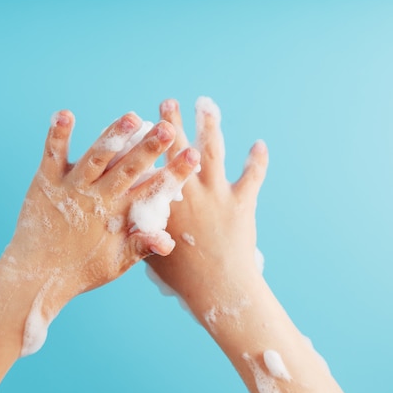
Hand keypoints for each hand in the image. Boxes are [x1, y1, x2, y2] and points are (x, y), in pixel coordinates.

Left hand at [6, 110, 199, 297]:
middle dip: (149, 148)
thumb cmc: (82, 270)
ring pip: (96, 157)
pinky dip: (58, 135)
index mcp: (119, 216)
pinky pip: (53, 154)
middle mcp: (98, 198)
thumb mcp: (117, 262)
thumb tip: (169, 241)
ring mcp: (72, 189)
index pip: (154, 190)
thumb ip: (143, 247)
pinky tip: (66, 114)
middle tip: (168, 128)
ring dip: (113, 137)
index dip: (174, 173)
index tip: (193, 155)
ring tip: (132, 117)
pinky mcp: (46, 182)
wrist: (36, 277)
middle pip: (128, 168)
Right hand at [145, 97, 267, 319]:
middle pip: (178, 149)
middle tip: (167, 103)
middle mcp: (190, 191)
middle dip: (172, 123)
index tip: (138, 124)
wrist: (218, 289)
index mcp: (165, 202)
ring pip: (212, 151)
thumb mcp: (150, 255)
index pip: (151, 165)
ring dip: (209, 125)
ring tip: (206, 105)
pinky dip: (257, 160)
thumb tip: (132, 222)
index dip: (145, 144)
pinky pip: (252, 176)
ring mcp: (216, 194)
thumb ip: (143, 232)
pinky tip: (259, 144)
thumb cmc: (182, 278)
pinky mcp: (242, 202)